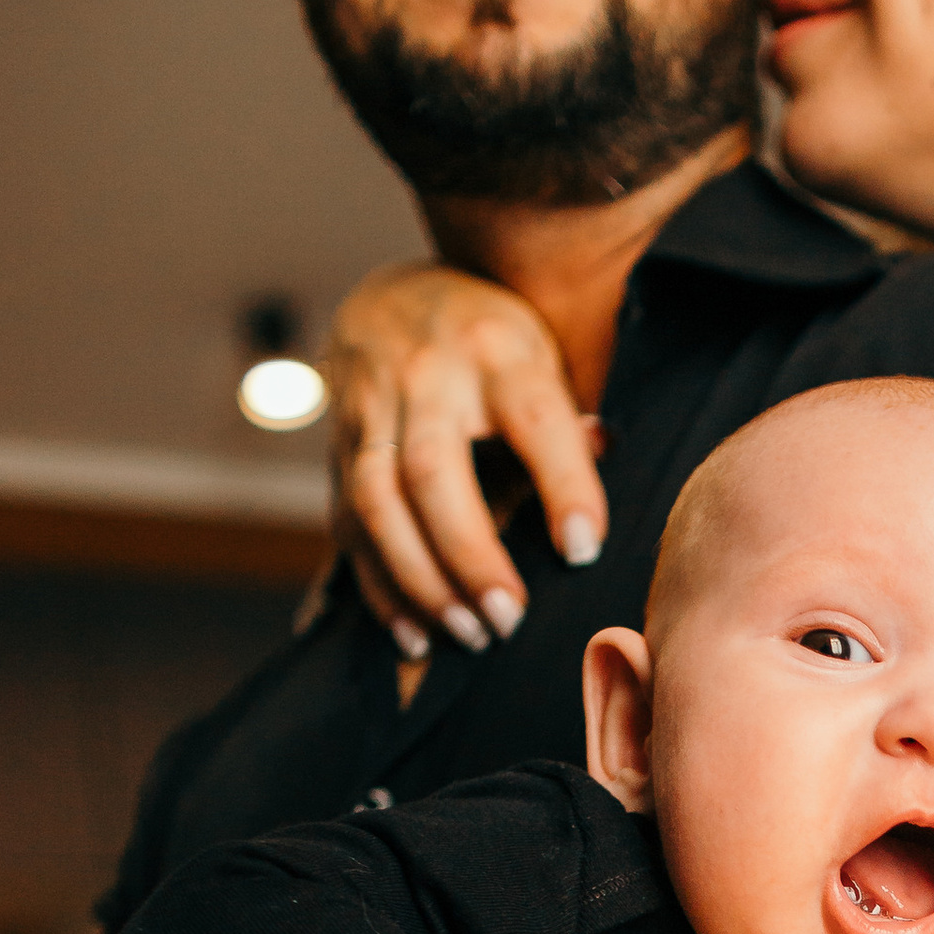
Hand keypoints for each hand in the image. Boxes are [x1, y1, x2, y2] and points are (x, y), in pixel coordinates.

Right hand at [327, 260, 606, 657]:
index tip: (582, 550)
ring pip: (376, 503)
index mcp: (495, 350)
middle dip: (468, 554)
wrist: (392, 298)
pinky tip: (416, 635)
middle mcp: (423, 375)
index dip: (562, 483)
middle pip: (431, 471)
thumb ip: (568, 425)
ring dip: (420, 581)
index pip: (532, 416)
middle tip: (508, 619)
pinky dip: (380, 587)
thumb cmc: (490, 343)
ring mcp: (368, 411)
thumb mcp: (542, 356)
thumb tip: (597, 490)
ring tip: (468, 634)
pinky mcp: (336, 450)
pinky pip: (347, 525)